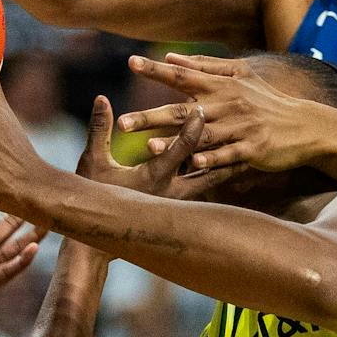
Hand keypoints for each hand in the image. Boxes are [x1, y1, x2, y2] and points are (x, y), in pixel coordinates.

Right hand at [78, 94, 231, 199]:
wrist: (94, 239)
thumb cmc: (92, 196)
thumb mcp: (93, 160)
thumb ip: (100, 128)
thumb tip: (101, 98)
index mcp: (154, 177)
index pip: (182, 147)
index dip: (194, 125)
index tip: (204, 106)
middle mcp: (170, 192)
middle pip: (207, 169)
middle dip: (225, 152)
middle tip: (244, 135)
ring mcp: (174, 205)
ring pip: (206, 183)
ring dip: (222, 168)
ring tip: (244, 156)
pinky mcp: (174, 212)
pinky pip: (198, 192)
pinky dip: (209, 179)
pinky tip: (221, 171)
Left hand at [118, 53, 329, 171]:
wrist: (304, 125)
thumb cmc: (267, 99)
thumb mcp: (242, 75)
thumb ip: (206, 66)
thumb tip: (171, 58)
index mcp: (221, 85)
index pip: (183, 75)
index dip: (156, 70)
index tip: (131, 62)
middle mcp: (227, 104)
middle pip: (182, 110)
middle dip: (151, 116)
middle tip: (122, 122)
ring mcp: (240, 127)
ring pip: (201, 135)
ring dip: (174, 141)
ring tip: (147, 147)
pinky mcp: (252, 149)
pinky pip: (227, 155)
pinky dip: (210, 159)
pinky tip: (193, 164)